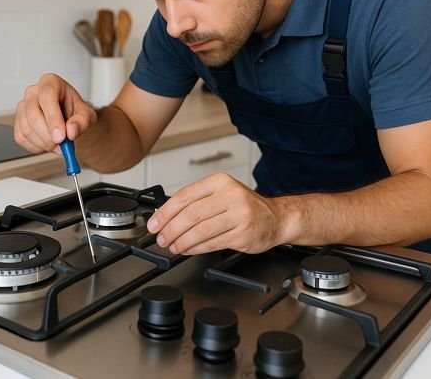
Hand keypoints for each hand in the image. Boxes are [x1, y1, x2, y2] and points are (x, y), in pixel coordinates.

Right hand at [14, 73, 96, 154]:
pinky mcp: (17, 121)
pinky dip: (36, 147)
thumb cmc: (75, 111)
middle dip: (47, 135)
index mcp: (50, 83)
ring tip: (58, 145)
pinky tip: (47, 144)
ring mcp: (22, 106)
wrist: (67, 118)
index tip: (61, 136)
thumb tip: (71, 130)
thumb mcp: (87, 115)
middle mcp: (33, 92)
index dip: (53, 118)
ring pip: (26, 128)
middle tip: (61, 145)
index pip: (47, 96)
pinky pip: (21, 137)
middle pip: (33, 114)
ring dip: (43, 143)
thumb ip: (82, 121)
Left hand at [147, 173, 282, 254]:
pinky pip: (212, 243)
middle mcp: (231, 195)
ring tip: (172, 246)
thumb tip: (166, 215)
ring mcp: (239, 215)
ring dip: (181, 241)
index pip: (185, 196)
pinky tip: (187, 249)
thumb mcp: (222, 194)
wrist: (276, 218)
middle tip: (161, 238)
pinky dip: (195, 248)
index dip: (165, 212)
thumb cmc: (245, 206)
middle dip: (171, 229)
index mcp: (220, 182)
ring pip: (201, 231)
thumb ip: (197, 201)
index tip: (154, 223)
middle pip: (191, 214)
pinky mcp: (243, 234)